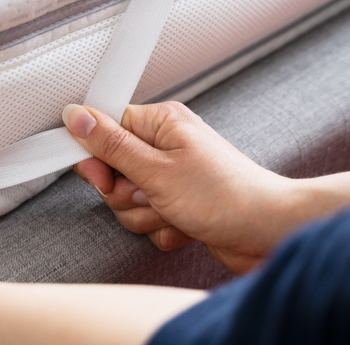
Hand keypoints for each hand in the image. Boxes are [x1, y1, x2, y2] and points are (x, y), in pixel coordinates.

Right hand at [63, 102, 292, 272]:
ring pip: (127, 201)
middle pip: (112, 170)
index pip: (105, 129)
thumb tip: (77, 117)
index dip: (98, 157)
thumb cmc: (227, 195)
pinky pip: (148, 220)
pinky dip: (163, 228)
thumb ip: (111, 145)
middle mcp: (166, 146)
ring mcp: (173, 177)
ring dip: (146, 215)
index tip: (103, 177)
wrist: (271, 233)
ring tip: (175, 211)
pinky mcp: (180, 205)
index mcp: (161, 124)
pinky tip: (187, 225)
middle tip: (151, 195)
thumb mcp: (156, 170)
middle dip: (126, 194)